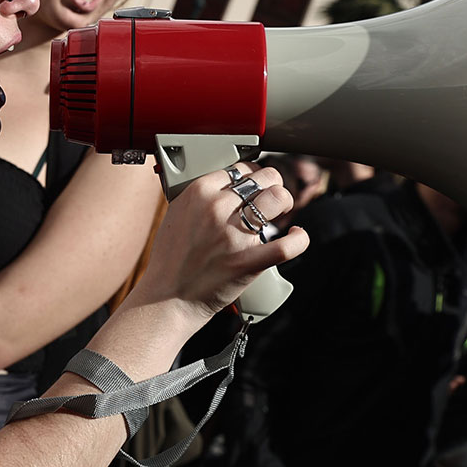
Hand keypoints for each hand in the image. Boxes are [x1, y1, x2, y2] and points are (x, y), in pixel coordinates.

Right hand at [134, 164, 308, 322]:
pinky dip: (299, 239)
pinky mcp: (248, 262)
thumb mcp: (176, 215)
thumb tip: (224, 189)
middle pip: (262, 177)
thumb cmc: (170, 261)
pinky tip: (297, 235)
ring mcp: (234, 235)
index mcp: (198, 193)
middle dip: (272, 184)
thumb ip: (199, 199)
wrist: (167, 298)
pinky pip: (287, 245)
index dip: (252, 174)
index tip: (254, 184)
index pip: (238, 168)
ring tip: (281, 210)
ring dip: (284, 201)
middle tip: (271, 197)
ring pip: (277, 198)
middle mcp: (217, 208)